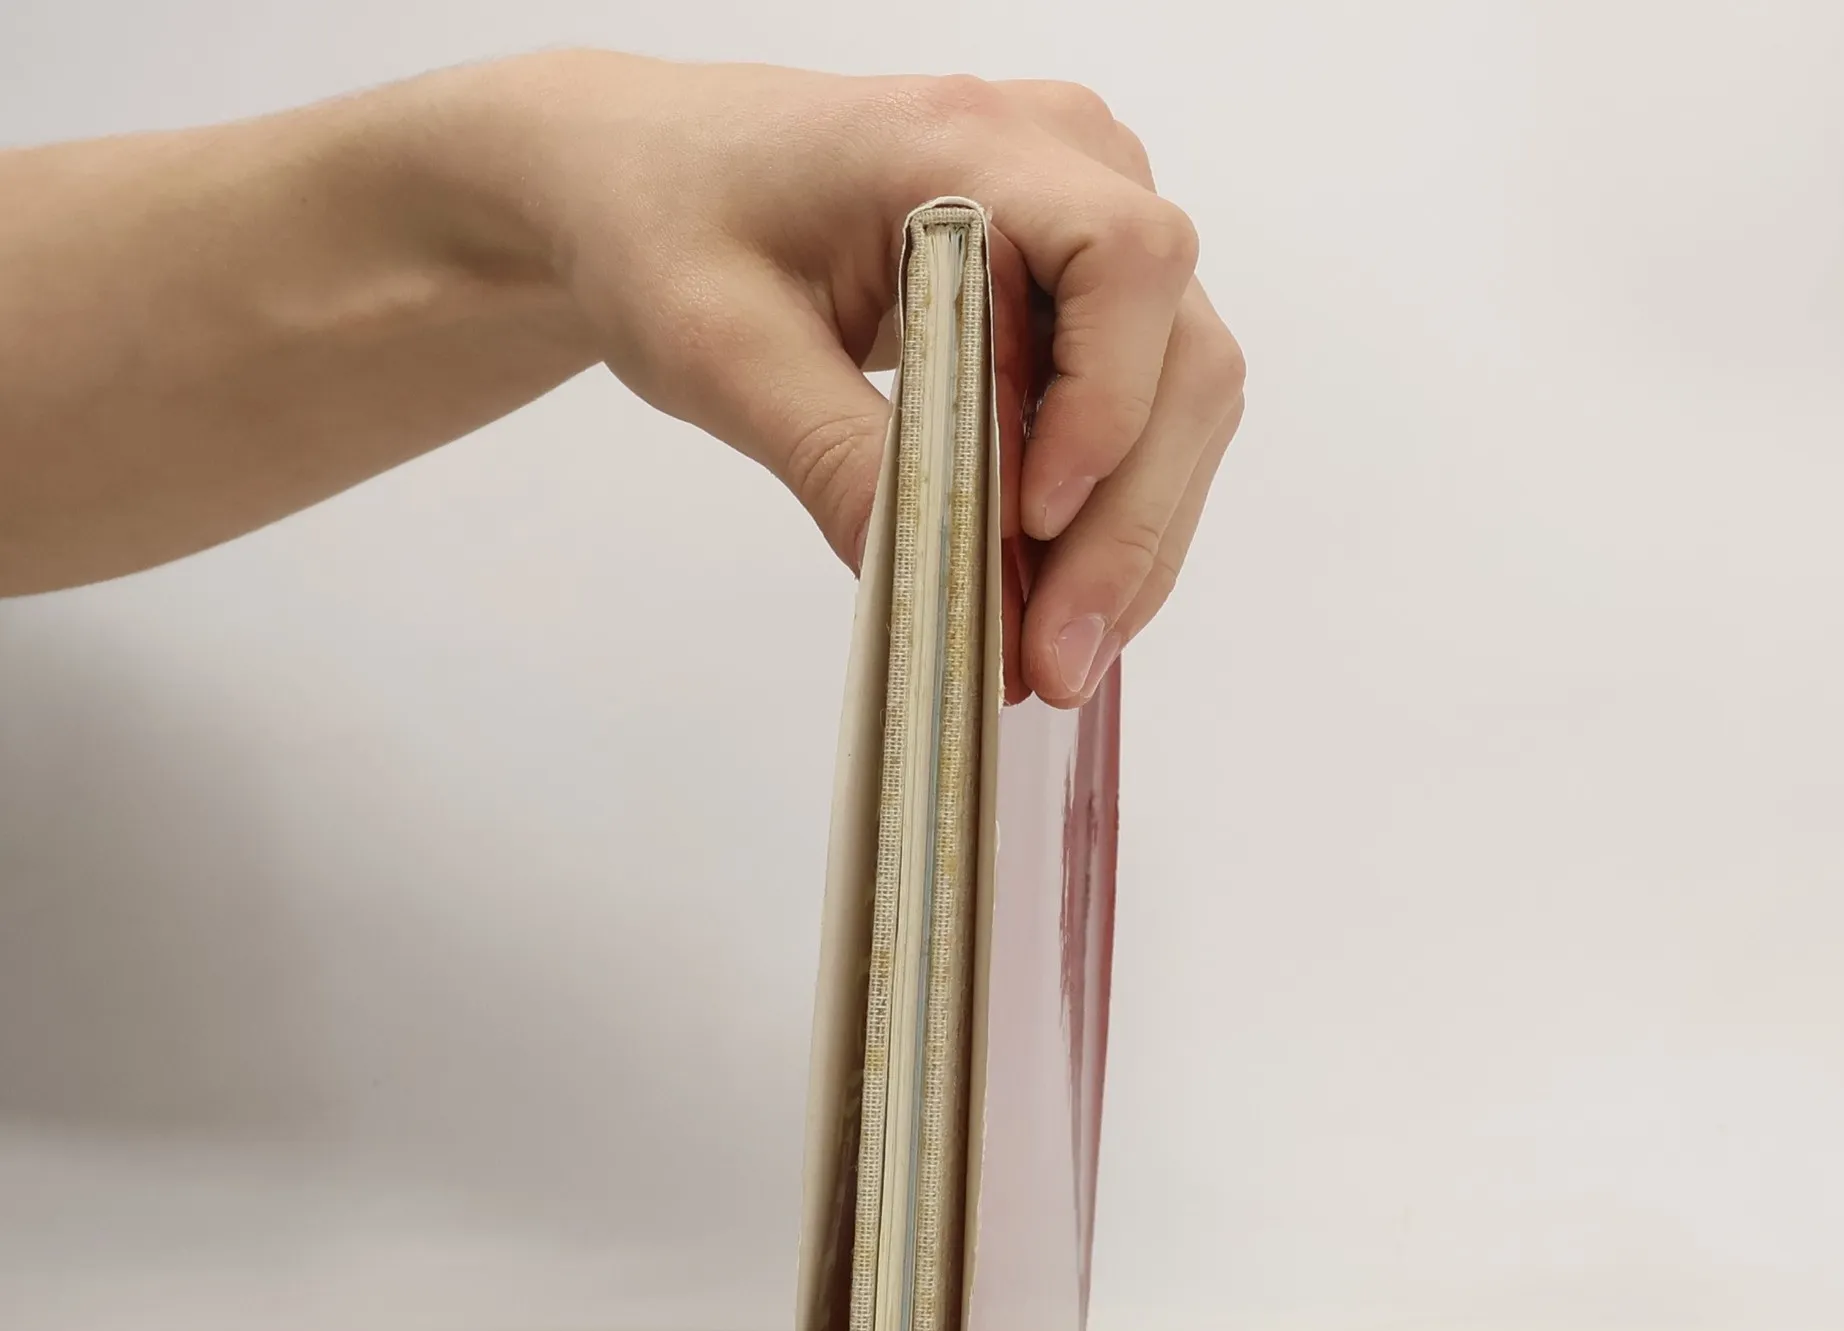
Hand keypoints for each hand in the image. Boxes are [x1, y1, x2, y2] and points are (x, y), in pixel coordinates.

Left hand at [445, 55, 1245, 706]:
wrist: (649, 182)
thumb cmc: (670, 225)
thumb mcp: (722, 351)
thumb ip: (835, 458)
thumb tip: (941, 591)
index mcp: (964, 142)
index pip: (1121, 259)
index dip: (1107, 402)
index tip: (1034, 521)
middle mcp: (1062, 161)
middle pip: (1180, 352)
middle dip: (1127, 526)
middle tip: (1058, 662)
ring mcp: (1084, 224)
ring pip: (1182, 396)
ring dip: (1133, 541)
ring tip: (1059, 660)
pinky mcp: (1077, 292)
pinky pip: (1143, 410)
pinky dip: (1110, 519)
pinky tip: (1058, 602)